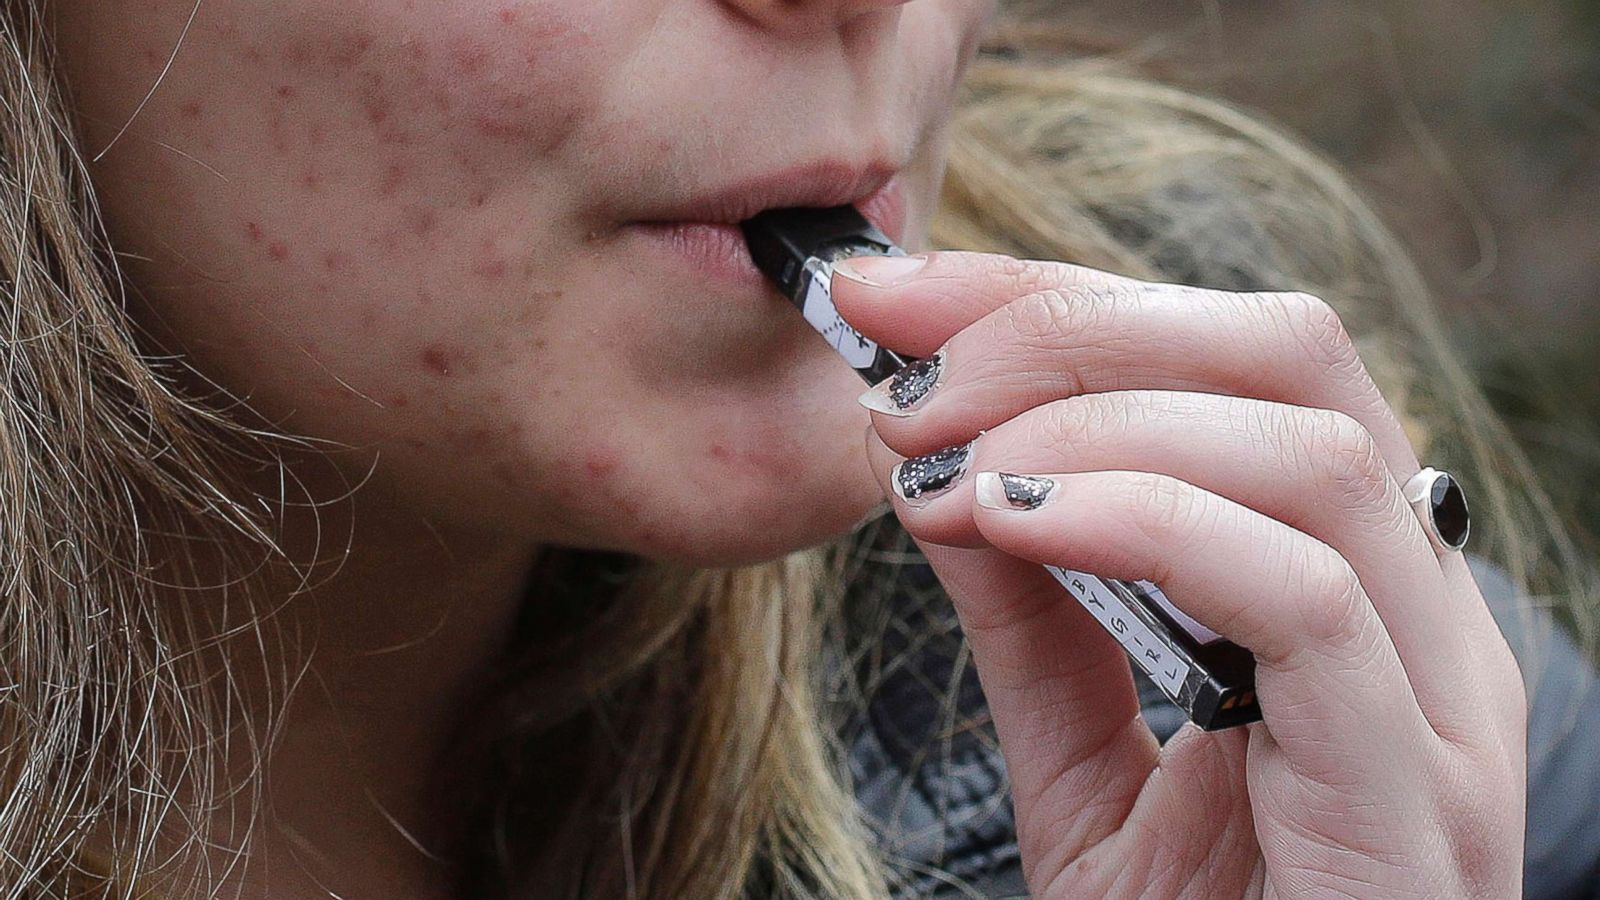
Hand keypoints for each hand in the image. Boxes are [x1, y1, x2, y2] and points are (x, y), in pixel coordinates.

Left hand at [830, 252, 1527, 898]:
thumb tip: (941, 464)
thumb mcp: (1083, 753)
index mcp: (1343, 574)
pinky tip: (1014, 524)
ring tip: (945, 465)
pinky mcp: (1415, 786)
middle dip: (1073, 325)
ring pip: (1309, 445)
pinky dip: (1147, 519)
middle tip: (909, 376)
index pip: (1226, 357)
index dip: (1054, 297)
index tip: (892, 298)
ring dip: (1093, 418)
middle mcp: (1415, 607)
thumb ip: (1034, 609)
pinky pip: (1307, 595)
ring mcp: (1435, 693)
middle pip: (1287, 352)